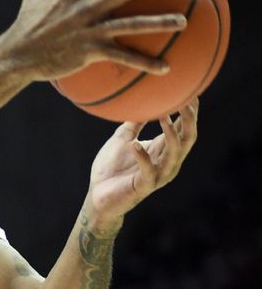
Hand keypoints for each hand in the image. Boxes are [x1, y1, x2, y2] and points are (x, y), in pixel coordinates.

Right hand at [2, 0, 186, 81]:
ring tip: (183, 22)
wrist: (17, 57)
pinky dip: (145, 63)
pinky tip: (165, 68)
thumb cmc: (26, 24)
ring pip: (130, 24)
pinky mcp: (89, 52)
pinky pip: (123, 57)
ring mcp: (89, 31)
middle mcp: (85, 8)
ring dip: (159, 23)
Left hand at [85, 98, 198, 227]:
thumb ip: (134, 122)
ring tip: (164, 116)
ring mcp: (157, 175)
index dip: (189, 112)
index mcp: (163, 150)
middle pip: (187, 139)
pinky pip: (148, 171)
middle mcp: (166, 162)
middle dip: (189, 120)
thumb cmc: (111, 168)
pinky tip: (134, 145)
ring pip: (173, 154)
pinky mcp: (143, 186)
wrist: (98, 195)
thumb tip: (142, 100)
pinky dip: (142, 157)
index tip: (191, 92)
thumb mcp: (123, 139)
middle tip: (186, 101)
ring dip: (170, 134)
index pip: (184, 129)